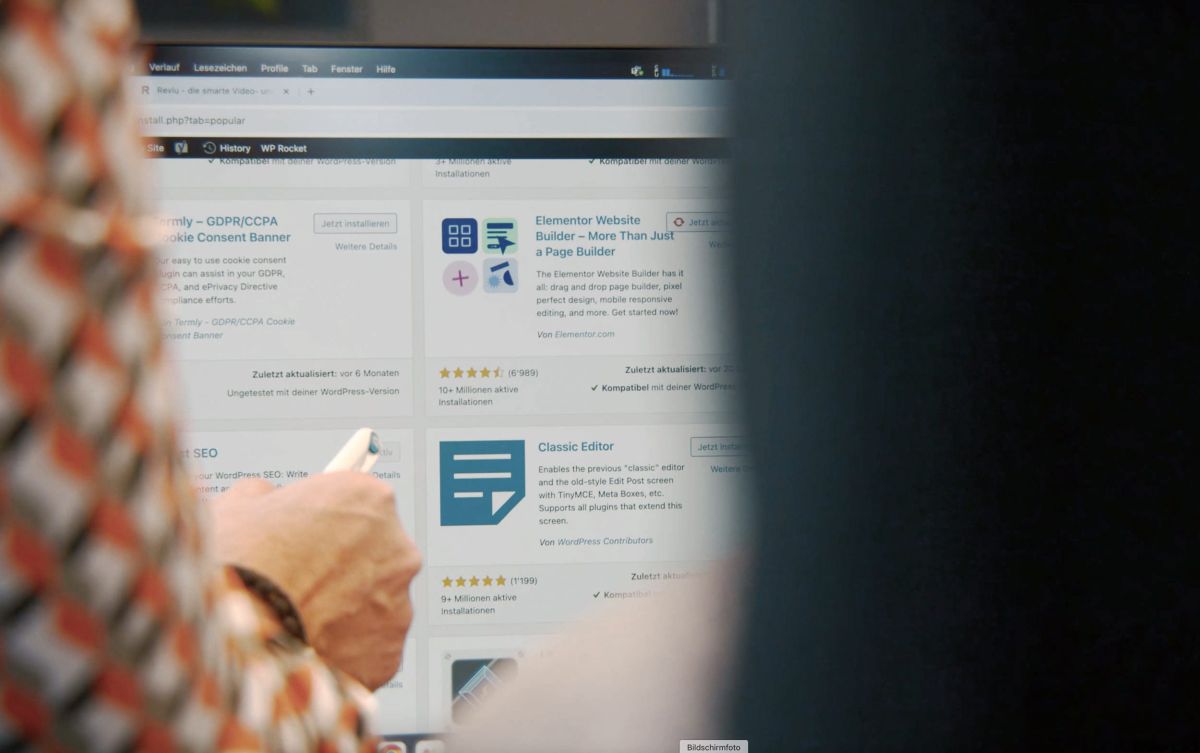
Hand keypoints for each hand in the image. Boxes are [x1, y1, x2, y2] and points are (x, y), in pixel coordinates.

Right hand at [209, 473, 420, 689]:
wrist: (235, 633)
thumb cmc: (235, 565)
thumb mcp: (240, 507)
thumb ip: (270, 498)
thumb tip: (268, 501)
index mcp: (369, 500)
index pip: (359, 505)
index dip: (329, 522)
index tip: (311, 535)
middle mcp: (397, 548)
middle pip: (374, 555)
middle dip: (343, 568)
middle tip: (300, 583)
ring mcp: (398, 604)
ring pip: (375, 605)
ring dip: (346, 611)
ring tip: (296, 620)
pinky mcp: (388, 653)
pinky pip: (369, 648)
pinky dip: (345, 651)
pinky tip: (307, 649)